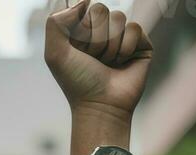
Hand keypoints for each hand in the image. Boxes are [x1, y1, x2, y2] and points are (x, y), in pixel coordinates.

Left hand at [45, 0, 152, 115]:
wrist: (101, 105)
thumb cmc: (77, 82)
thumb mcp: (55, 54)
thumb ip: (56, 22)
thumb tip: (84, 1)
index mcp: (82, 31)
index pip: (85, 8)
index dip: (81, 29)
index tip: (78, 51)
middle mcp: (102, 32)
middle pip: (101, 9)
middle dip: (94, 37)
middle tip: (93, 58)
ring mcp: (122, 36)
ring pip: (119, 17)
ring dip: (109, 45)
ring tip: (107, 63)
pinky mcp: (140, 44)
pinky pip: (135, 28)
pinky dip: (125, 48)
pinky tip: (122, 64)